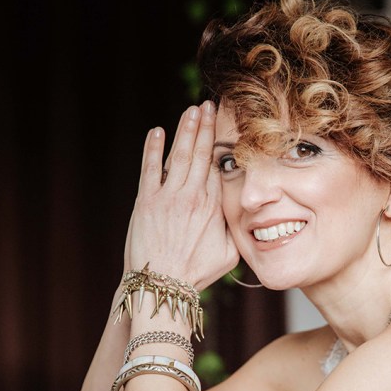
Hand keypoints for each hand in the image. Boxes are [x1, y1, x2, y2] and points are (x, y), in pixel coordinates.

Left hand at [123, 102, 238, 289]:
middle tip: (209, 105)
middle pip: (201, 154)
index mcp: (214, 208)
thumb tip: (244, 214)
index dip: (220, 143)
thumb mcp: (228, 255)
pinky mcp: (146, 202)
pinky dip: (154, 148)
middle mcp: (192, 198)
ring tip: (191, 110)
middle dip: (205, 127)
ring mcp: (168, 198)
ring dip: (185, 130)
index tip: (224, 125)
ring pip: (179, 155)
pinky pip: (151, 168)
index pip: (217, 167)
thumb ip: (235, 230)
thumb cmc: (196, 273)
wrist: (163, 285)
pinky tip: (157, 132)